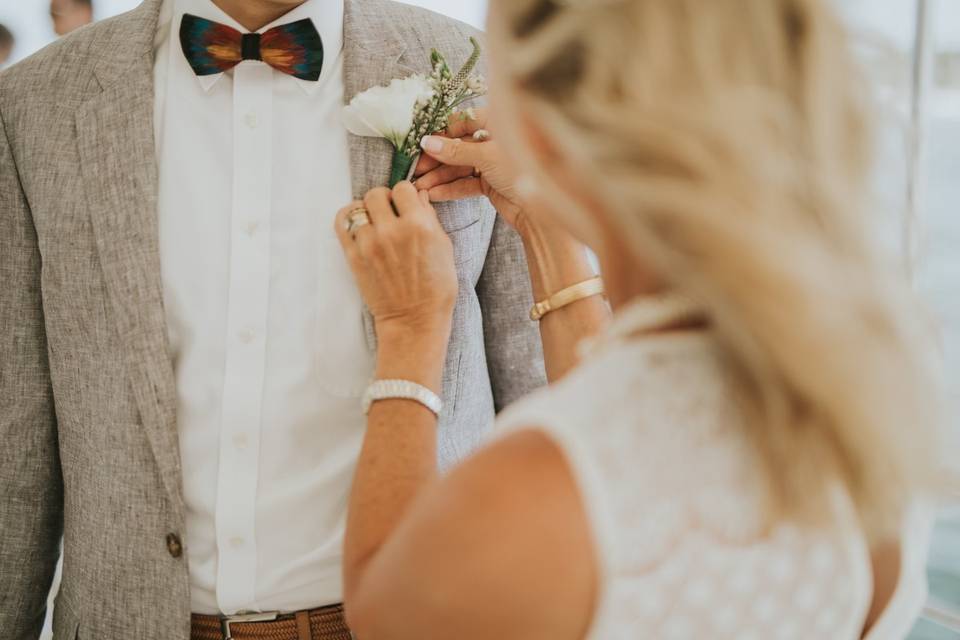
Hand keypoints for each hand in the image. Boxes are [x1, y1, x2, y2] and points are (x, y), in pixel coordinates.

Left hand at [335, 182, 457, 341]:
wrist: (415, 320)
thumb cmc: (436, 287)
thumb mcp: (444, 248)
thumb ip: (430, 217)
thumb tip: (418, 196)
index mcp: (419, 225)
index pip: (403, 189)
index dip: (405, 196)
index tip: (406, 206)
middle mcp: (392, 231)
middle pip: (377, 194)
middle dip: (385, 201)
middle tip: (390, 214)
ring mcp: (369, 243)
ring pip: (359, 206)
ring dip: (368, 212)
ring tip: (376, 224)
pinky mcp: (353, 256)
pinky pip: (342, 223)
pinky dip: (348, 218)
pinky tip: (358, 225)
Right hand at [413, 108, 526, 229]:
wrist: (541, 209)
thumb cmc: (521, 171)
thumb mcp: (486, 156)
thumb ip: (455, 150)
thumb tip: (427, 142)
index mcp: (498, 124)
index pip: (463, 121)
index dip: (442, 133)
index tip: (424, 143)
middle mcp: (494, 141)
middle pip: (458, 146)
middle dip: (437, 159)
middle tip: (417, 169)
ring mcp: (491, 163)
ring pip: (459, 167)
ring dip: (439, 176)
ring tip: (420, 186)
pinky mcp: (490, 184)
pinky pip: (466, 183)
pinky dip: (451, 188)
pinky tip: (434, 193)